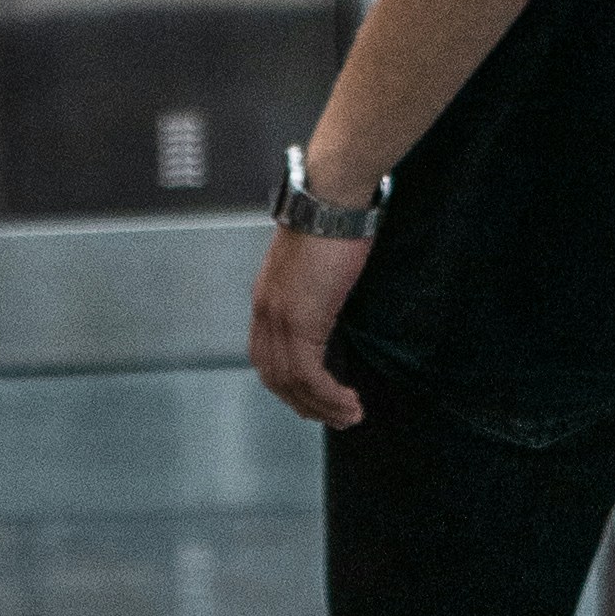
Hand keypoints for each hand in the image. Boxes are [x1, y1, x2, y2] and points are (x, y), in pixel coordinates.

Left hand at [248, 222, 372, 428]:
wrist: (330, 198)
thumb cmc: (330, 220)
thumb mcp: (314, 263)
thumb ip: (313, 289)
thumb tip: (330, 305)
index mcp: (266, 298)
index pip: (266, 356)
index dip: (287, 384)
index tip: (312, 398)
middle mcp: (265, 312)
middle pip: (274, 376)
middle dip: (303, 404)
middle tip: (332, 417)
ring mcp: (279, 318)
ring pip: (292, 383)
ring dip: (321, 406)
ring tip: (348, 417)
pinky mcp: (300, 321)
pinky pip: (310, 375)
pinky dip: (328, 396)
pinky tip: (349, 402)